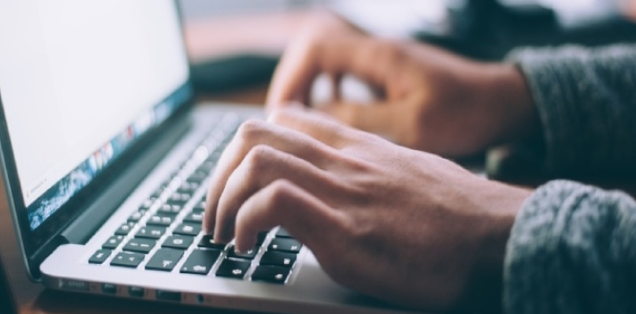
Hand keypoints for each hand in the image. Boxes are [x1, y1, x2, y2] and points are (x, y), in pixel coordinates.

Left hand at [204, 108, 531, 311]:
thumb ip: (370, 172)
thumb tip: (345, 187)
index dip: (247, 149)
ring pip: (256, 160)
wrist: (501, 237)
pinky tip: (247, 247)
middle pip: (255, 134)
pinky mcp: (346, 232)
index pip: (286, 120)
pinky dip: (246, 221)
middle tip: (215, 213)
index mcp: (358, 149)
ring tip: (224, 233)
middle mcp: (344, 162)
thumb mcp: (411, 174)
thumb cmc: (461, 215)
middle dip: (219, 175)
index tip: (237, 181)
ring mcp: (343, 193)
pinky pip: (275, 202)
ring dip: (222, 199)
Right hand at [267, 14, 538, 156]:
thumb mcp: (411, 124)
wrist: (503, 103)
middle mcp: (376, 50)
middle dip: (293, 82)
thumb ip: (361, 119)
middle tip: (285, 119)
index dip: (290, 78)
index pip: (315, 49)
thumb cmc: (465, 113)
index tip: (281, 112)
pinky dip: (330, 90)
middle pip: (314, 50)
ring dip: (310, 86)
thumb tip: (315, 117)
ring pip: (328, 61)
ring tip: (302, 119)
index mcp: (379, 56)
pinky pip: (346, 73)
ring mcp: (383, 60)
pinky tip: (333, 115)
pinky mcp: (390, 73)